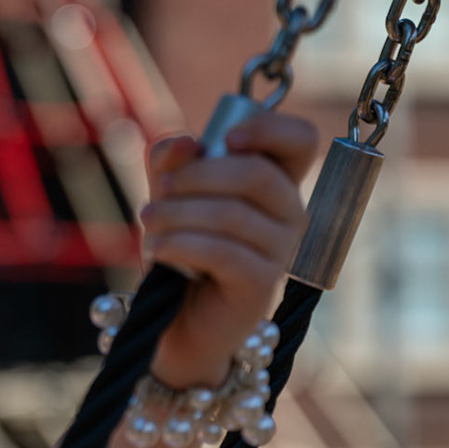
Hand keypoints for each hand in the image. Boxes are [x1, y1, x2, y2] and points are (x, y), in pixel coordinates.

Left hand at [137, 112, 319, 388]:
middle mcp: (289, 213)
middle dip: (196, 175)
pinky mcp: (262, 284)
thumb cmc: (179, 249)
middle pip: (257, 174)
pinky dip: (181, 244)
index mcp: (275, 181)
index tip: (225, 138)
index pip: (301, 140)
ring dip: (178, 212)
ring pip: (233, 214)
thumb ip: (171, 161)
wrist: (173, 318)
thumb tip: (185, 142)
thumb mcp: (168, 195)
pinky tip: (157, 248)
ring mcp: (281, 250)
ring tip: (147, 222)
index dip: (269, 128)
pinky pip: (223, 252)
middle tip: (159, 190)